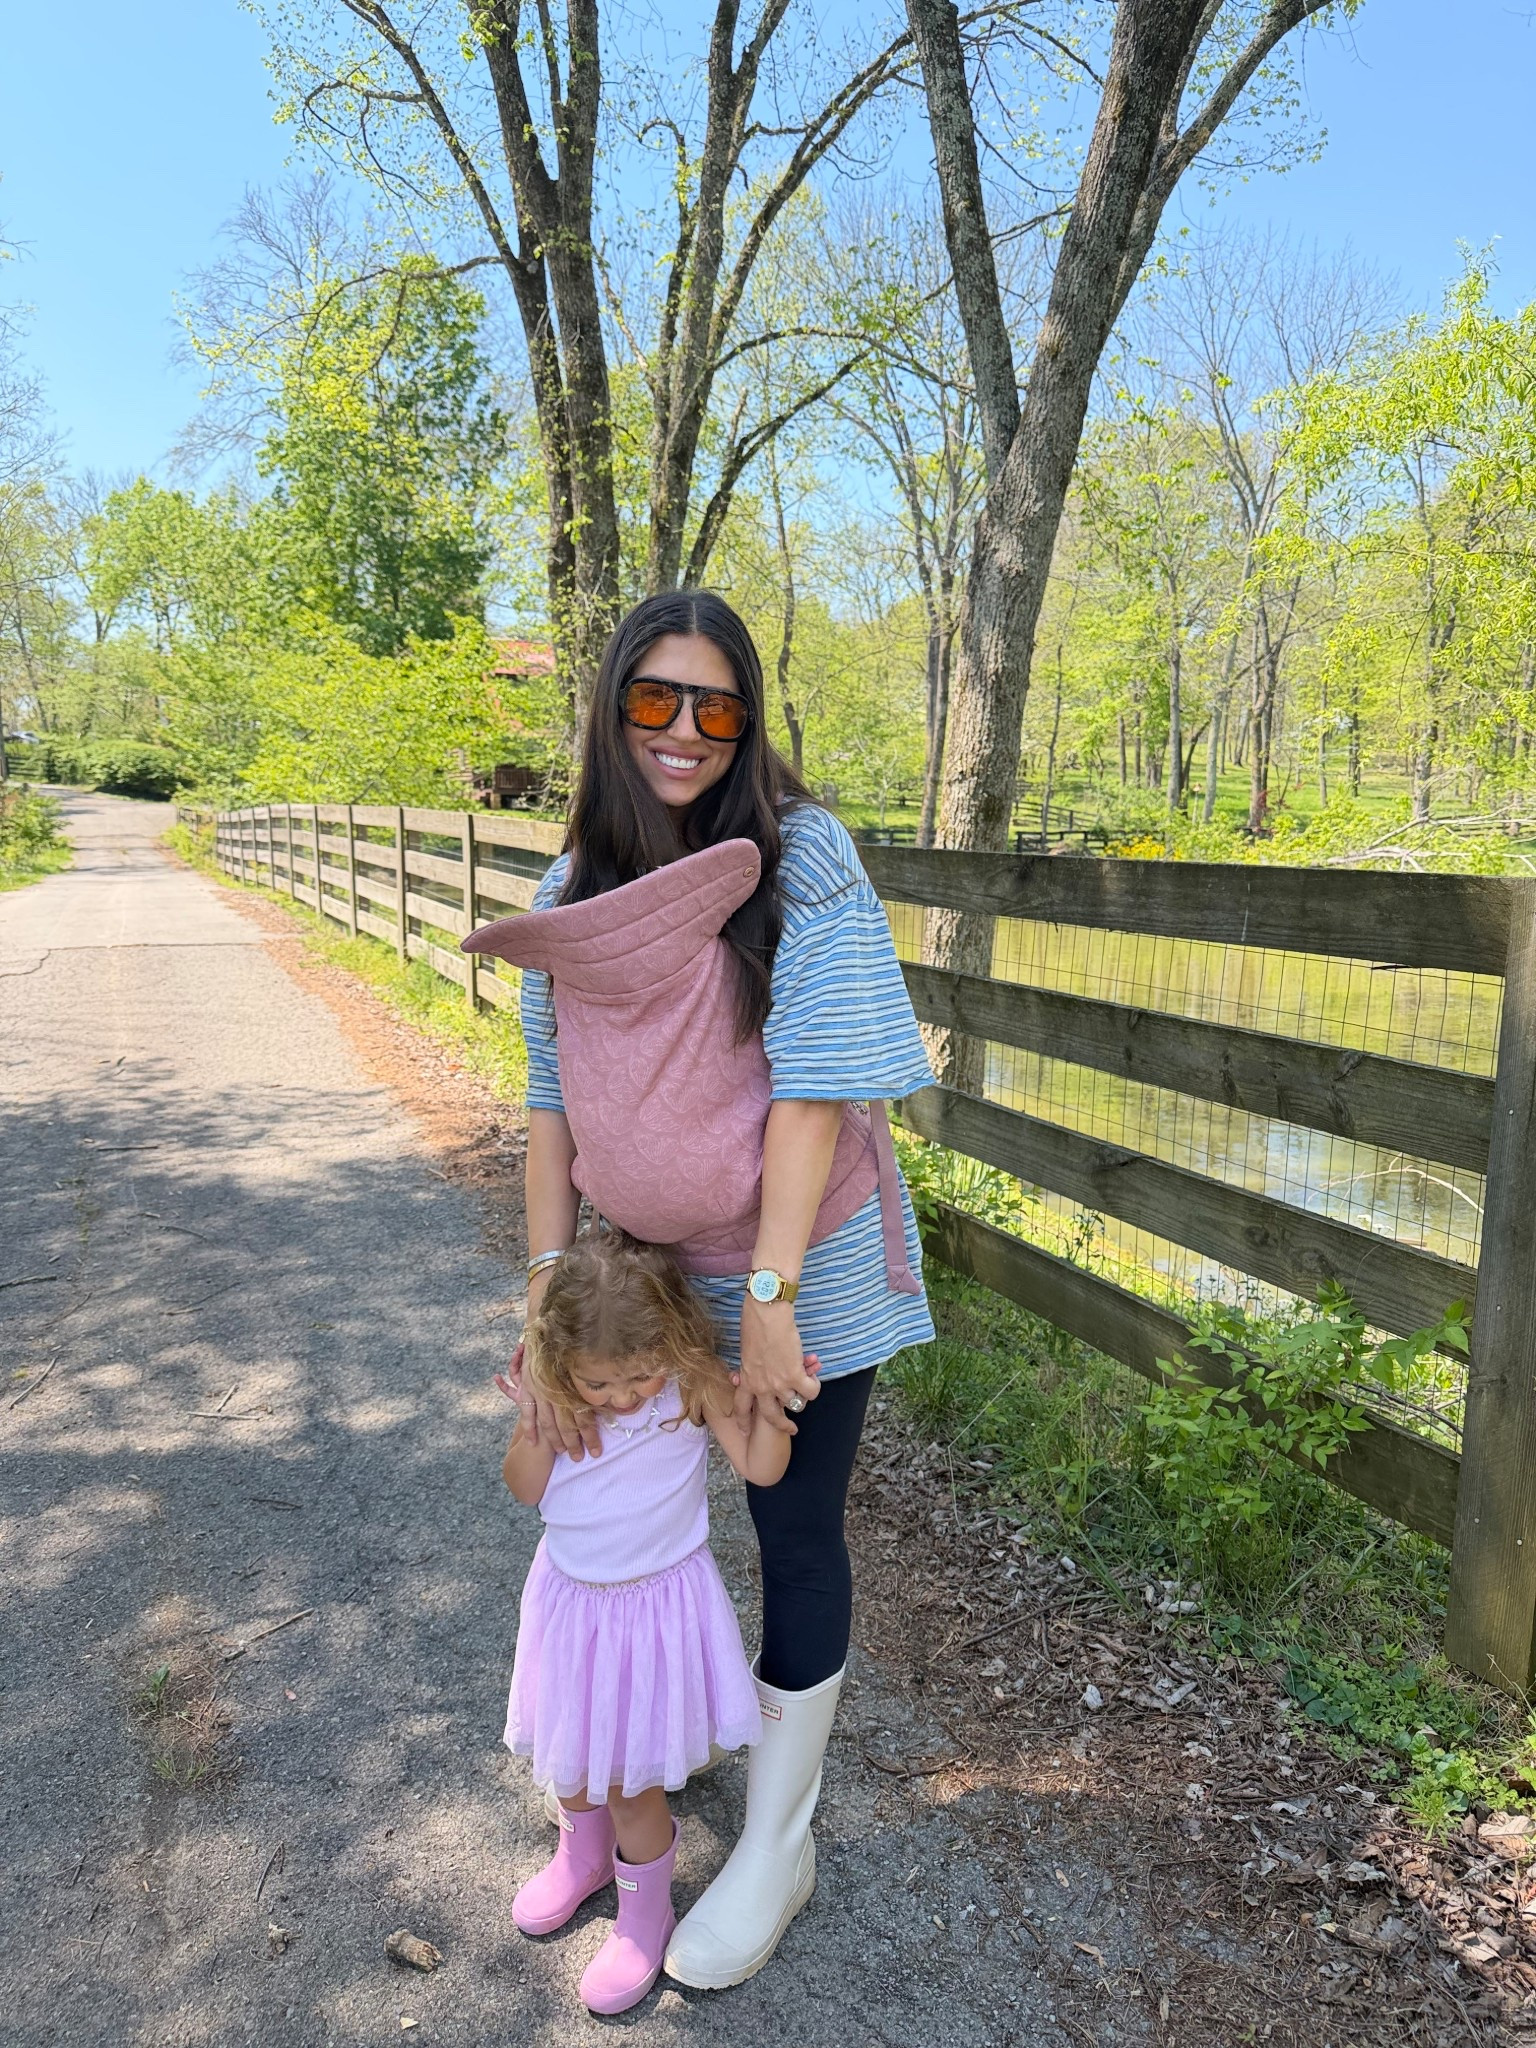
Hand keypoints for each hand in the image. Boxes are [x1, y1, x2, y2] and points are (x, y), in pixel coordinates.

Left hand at [735, 1296, 820, 1434]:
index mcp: (746, 1378)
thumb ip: (750, 1368)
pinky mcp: (795, 1375)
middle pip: (772, 1417)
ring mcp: (778, 1383)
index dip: (743, 1422)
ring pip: (796, 1403)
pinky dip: (815, 1384)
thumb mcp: (746, 1351)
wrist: (767, 1313)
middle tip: (792, 1429)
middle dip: (783, 1425)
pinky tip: (813, 1374)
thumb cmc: (755, 1324)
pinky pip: (811, 1391)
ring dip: (803, 1394)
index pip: (741, 1407)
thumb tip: (749, 1374)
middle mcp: (761, 1386)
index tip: (745, 1431)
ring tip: (807, 1380)